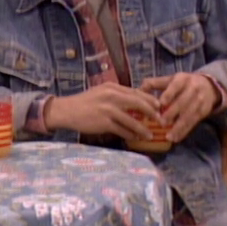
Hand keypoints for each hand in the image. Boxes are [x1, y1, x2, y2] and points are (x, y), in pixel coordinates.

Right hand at [43, 82, 161, 139]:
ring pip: (132, 119)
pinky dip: (130, 135)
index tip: (159, 107)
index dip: (149, 100)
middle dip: (151, 112)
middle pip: (138, 103)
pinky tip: (135, 138)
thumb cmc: (84, 102)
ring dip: (143, 128)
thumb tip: (136, 103)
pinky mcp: (104, 122)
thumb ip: (117, 96)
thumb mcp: (101, 93)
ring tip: (150, 134)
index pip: (135, 92)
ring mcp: (107, 109)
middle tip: (160, 119)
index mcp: (112, 87)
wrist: (67, 110)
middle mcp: (111, 96)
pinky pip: (122, 130)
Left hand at [141, 73, 219, 142]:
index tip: (161, 104)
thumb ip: (153, 84)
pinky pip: (193, 123)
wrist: (209, 86)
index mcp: (182, 79)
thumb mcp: (170, 79)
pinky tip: (176, 138)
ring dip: (178, 127)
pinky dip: (184, 131)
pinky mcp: (204, 112)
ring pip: (189, 115)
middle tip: (161, 123)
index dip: (169, 95)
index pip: (175, 86)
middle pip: (182, 102)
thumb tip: (138, 90)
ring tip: (168, 136)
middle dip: (172, 113)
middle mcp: (193, 89)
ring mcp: (200, 101)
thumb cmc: (182, 84)